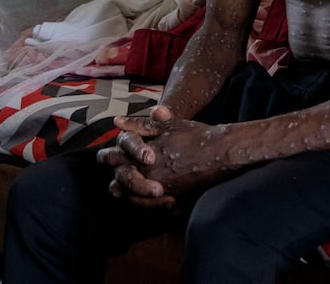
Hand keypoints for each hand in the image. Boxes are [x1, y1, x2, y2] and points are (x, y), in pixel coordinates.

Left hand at [97, 104, 231, 205]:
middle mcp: (145, 172)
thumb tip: (117, 122)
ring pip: (129, 196)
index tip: (116, 156)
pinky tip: (150, 195)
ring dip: (129, 191)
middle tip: (128, 172)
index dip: (111, 157)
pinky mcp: (169, 198)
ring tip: (135, 186)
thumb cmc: (193, 135)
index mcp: (140, 152)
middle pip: (118, 181)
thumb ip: (139, 124)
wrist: (218, 152)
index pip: (112, 158)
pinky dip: (144, 202)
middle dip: (120, 177)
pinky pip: (147, 206)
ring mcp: (156, 187)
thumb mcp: (166, 125)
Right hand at [97, 105, 174, 208]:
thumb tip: (158, 111)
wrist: (191, 152)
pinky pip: (139, 204)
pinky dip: (154, 206)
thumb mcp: (172, 127)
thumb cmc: (177, 137)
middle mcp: (123, 161)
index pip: (124, 143)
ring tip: (169, 199)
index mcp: (128, 141)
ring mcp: (129, 179)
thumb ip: (163, 119)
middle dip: (137, 183)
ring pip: (124, 193)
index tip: (150, 157)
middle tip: (157, 188)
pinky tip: (174, 205)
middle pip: (121, 174)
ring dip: (144, 199)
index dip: (135, 150)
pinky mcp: (138, 194)